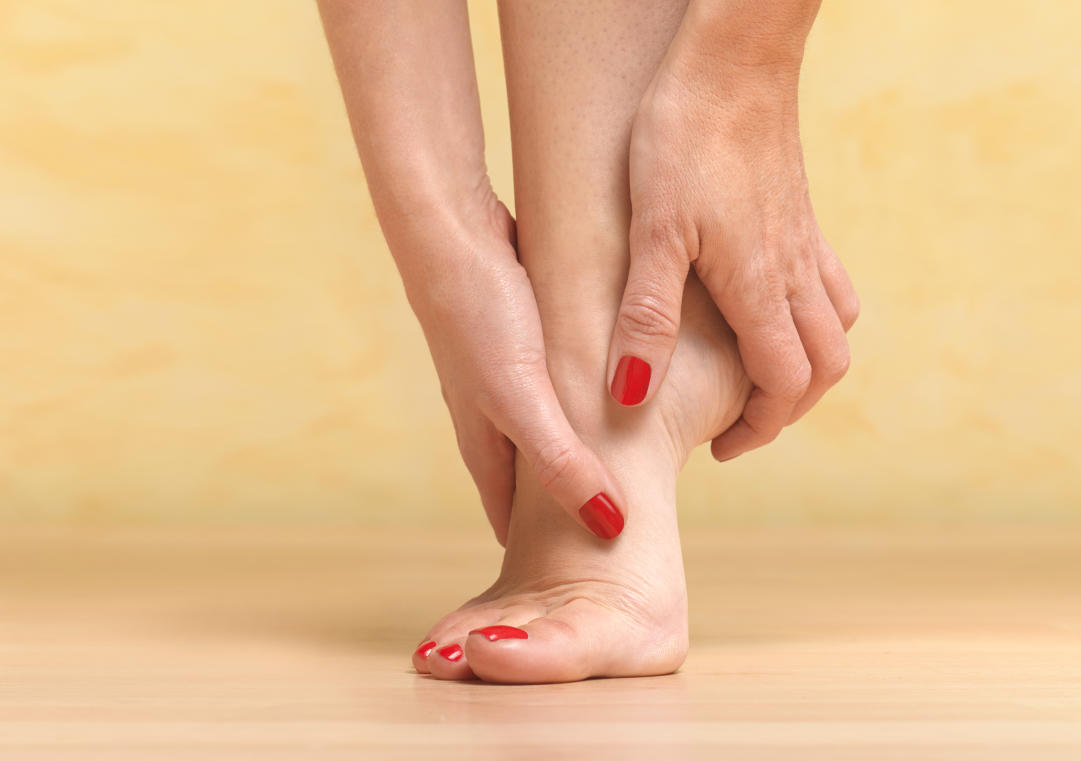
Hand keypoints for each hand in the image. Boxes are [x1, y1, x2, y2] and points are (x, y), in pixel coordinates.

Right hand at [318, 0, 625, 542]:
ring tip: (619, 473)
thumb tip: (609, 525)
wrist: (444, 228)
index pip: (512, 517)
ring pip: (545, 431)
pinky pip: (557, 385)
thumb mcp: (523, 397)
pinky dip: (581, 403)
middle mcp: (492, 414)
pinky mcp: (519, 335)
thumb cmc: (477, 315)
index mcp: (487, 441)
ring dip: (575, 454)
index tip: (582, 581)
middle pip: (532, 478)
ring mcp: (503, 374)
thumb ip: (562, 462)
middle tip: (611, 534)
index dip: (543, 552)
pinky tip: (606, 393)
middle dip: (564, 508)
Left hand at [607, 29, 858, 461]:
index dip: (759, 428)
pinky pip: (832, 286)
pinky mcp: (802, 216)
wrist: (735, 59)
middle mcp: (794, 273)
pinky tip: (776, 311)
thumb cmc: (685, 137)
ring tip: (759, 378)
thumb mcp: (652, 231)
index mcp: (760, 288)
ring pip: (836, 329)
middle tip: (739, 423)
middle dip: (788, 409)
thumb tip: (632, 395)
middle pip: (824, 368)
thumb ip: (646, 316)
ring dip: (807, 367)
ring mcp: (805, 243)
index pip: (787, 385)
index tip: (720, 446)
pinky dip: (815, 319)